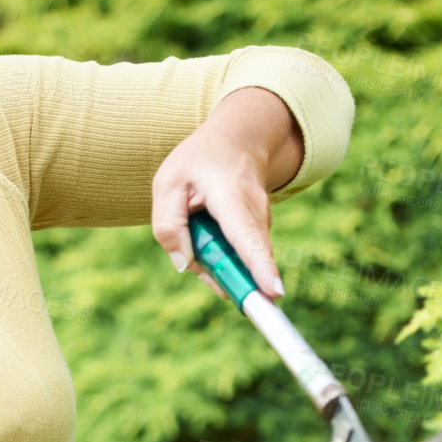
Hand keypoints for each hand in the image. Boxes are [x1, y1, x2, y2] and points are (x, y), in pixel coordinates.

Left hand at [151, 85, 302, 300]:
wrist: (238, 140)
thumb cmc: (198, 162)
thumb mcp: (167, 184)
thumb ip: (167, 225)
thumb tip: (184, 266)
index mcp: (230, 195)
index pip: (246, 236)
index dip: (259, 266)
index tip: (274, 292)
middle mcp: (255, 211)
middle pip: (249, 258)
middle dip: (239, 282)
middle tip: (243, 302)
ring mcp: (263, 223)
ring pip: (239, 261)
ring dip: (215, 262)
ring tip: (198, 231)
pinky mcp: (261, 233)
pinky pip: (238, 257)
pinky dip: (219, 256)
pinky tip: (207, 235)